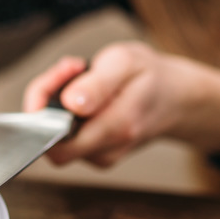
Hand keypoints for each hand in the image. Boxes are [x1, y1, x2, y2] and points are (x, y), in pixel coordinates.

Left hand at [22, 42, 219, 167]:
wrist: (175, 97)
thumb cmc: (150, 76)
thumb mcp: (126, 63)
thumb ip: (97, 85)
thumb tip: (70, 104)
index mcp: (116, 127)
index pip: (55, 136)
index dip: (44, 103)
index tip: (65, 71)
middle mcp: (107, 148)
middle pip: (50, 140)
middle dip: (49, 100)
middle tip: (71, 70)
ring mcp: (102, 155)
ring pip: (57, 137)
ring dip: (59, 103)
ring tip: (83, 76)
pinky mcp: (97, 154)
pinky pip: (68, 137)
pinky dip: (68, 113)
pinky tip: (86, 93)